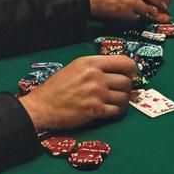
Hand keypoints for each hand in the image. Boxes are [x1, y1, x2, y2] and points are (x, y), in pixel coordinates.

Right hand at [18, 54, 136, 130]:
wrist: (42, 106)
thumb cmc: (56, 87)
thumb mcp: (75, 67)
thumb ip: (95, 67)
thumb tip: (117, 70)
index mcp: (91, 63)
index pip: (124, 62)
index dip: (132, 69)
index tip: (132, 74)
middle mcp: (96, 76)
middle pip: (126, 81)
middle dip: (127, 87)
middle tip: (122, 91)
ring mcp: (96, 94)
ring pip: (124, 96)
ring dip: (123, 100)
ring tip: (116, 101)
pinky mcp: (95, 110)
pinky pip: (116, 110)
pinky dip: (117, 111)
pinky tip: (111, 110)